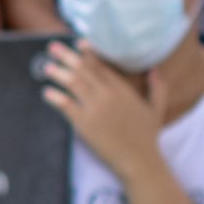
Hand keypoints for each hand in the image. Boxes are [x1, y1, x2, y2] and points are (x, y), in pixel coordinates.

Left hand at [42, 40, 170, 177]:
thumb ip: (157, 89)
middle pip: (84, 71)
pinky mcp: (84, 124)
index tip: (78, 43)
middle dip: (67, 57)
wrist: (140, 160)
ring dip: (58, 73)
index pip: (102, 67)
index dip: (89, 54)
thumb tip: (154, 70)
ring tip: (47, 66)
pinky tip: (46, 92)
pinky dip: (55, 97)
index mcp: (123, 91)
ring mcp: (95, 109)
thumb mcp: (156, 110)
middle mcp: (108, 96)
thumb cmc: (147, 136)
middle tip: (53, 47)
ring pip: (73, 84)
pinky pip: (66, 106)